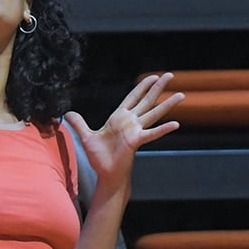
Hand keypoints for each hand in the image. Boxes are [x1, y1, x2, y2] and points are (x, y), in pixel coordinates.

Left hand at [63, 73, 182, 195]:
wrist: (106, 173)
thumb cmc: (99, 157)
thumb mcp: (86, 136)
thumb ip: (78, 123)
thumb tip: (67, 113)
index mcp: (119, 117)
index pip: (133, 97)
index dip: (142, 86)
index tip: (153, 76)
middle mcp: (130, 122)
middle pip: (147, 100)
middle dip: (158, 87)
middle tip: (170, 75)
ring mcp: (135, 131)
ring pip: (154, 113)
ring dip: (167, 104)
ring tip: (181, 95)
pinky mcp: (136, 141)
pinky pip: (152, 134)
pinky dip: (163, 129)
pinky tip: (176, 124)